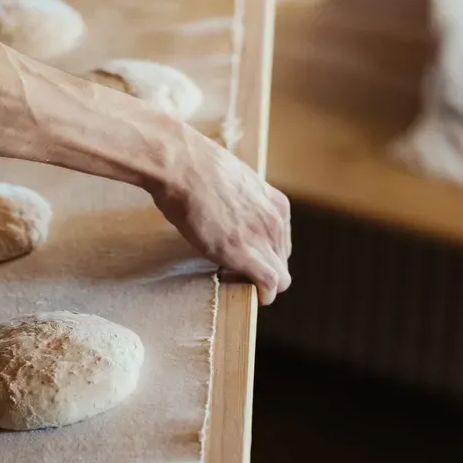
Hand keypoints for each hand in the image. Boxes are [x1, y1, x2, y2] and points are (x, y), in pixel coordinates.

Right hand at [151, 130, 290, 304]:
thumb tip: (225, 212)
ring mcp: (262, 238)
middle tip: (238, 274)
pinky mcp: (245, 254)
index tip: (248, 259)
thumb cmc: (194, 169)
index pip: (282, 242)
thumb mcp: (231, 183)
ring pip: (280, 277)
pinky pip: (269, 285)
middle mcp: (275, 221)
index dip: (265, 255)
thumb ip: (239, 202)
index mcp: (275, 203)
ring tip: (239, 283)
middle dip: (264, 271)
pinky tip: (254, 298)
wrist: (181, 165)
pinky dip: (263, 296)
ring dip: (262, 284)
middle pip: (281, 261)